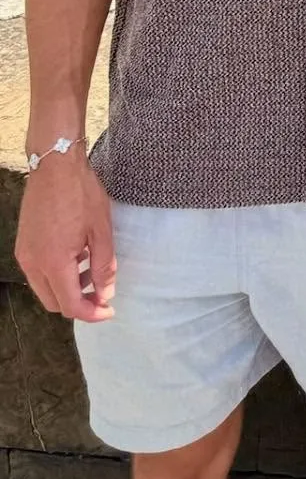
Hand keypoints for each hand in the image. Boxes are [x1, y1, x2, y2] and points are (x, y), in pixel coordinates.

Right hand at [16, 149, 115, 323]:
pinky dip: (57, 275)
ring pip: (45, 290)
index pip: (71, 305)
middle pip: (55, 303)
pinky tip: (76, 256)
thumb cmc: (81, 193)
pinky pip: (39, 273)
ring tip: (92, 269)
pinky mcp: (23, 246)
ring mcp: (25, 255)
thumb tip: (105, 294)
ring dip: (68, 289)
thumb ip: (104, 266)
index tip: (109, 310)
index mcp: (54, 262)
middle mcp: (33, 264)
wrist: (55, 165)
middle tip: (102, 291)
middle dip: (80, 303)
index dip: (92, 313)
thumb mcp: (101, 229)